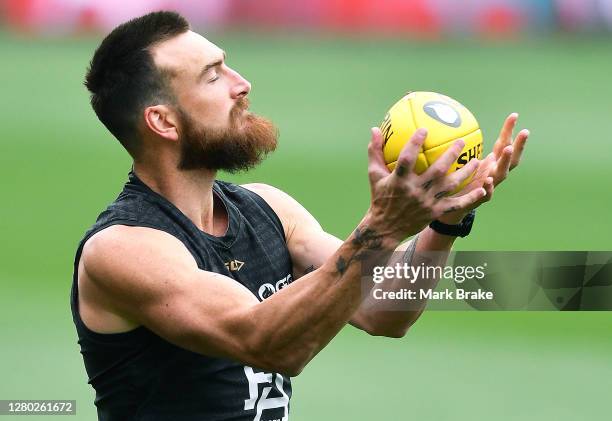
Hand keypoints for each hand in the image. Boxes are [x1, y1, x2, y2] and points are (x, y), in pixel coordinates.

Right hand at [366, 127, 485, 240]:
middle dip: (451, 154)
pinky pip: (456, 205)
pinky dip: (470, 198)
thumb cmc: (379, 197)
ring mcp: (427, 202)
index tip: (424, 129)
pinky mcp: (435, 212)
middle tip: (462, 141)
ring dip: (466, 172)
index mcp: (399, 180)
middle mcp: (415, 191)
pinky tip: (482, 190)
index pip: (407, 159)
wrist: (385, 228)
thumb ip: (375, 152)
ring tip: (477, 160)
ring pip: (451, 186)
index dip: (415, 143)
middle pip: (437, 170)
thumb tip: (374, 129)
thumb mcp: (374, 175)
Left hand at [438, 112, 529, 223]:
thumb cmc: (456, 182)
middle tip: (524, 131)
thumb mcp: (458, 161)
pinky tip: (487, 181)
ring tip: (507, 149)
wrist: (451, 208)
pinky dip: (488, 188)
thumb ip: (458, 147)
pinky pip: (486, 194)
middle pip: (510, 158)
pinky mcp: (479, 199)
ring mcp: (489, 187)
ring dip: (505, 161)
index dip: (509, 131)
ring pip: (501, 174)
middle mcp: (493, 173)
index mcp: (491, 163)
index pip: (503, 144)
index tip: (514, 115)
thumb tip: (450, 124)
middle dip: (519, 145)